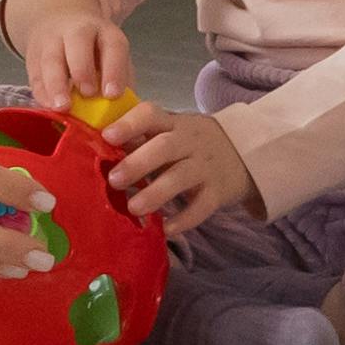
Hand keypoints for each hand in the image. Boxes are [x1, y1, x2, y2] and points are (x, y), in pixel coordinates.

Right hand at [1, 0, 132, 112]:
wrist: (60, 22)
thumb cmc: (94, 51)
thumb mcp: (112, 57)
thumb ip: (119, 80)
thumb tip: (123, 113)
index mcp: (105, 32)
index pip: (112, 46)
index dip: (113, 70)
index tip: (112, 95)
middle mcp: (78, 30)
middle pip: (78, 42)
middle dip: (82, 70)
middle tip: (87, 94)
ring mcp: (52, 40)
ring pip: (51, 58)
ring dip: (56, 84)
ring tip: (62, 107)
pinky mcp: (33, 55)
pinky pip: (35, 73)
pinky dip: (41, 92)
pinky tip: (48, 106)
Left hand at [102, 101, 259, 229]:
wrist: (245, 153)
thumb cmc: (192, 144)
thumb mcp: (172, 132)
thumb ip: (141, 140)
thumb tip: (99, 152)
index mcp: (173, 123)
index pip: (151, 114)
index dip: (129, 124)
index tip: (107, 136)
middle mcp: (190, 141)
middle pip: (165, 147)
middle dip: (137, 163)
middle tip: (113, 180)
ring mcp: (206, 166)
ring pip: (181, 177)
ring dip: (155, 193)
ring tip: (133, 208)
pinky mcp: (218, 192)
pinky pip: (201, 207)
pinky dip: (184, 219)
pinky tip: (165, 229)